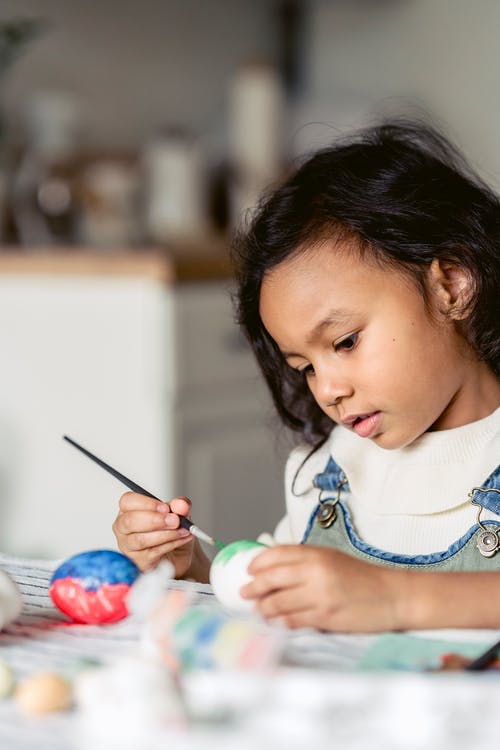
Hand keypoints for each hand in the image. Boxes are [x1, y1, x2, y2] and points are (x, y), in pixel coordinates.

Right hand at [112, 493, 195, 576]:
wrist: (178, 553)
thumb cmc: (171, 530)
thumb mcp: (180, 513)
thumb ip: (180, 505)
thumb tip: (181, 504)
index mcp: (129, 510)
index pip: (128, 501)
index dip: (146, 503)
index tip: (165, 508)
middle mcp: (124, 528)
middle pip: (130, 521)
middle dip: (155, 520)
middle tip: (175, 520)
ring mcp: (128, 546)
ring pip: (140, 540)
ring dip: (165, 534)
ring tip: (182, 530)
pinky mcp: (138, 561)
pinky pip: (152, 552)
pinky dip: (170, 544)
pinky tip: (182, 539)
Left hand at [241, 544, 405, 632]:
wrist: (393, 595)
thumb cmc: (363, 578)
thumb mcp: (333, 559)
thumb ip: (306, 561)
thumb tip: (275, 568)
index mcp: (317, 554)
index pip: (277, 554)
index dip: (258, 562)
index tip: (249, 569)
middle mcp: (315, 572)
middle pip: (271, 578)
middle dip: (253, 586)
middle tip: (245, 592)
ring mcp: (319, 595)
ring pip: (278, 602)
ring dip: (263, 608)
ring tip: (258, 610)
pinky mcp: (325, 617)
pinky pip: (293, 620)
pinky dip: (280, 622)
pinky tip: (275, 622)